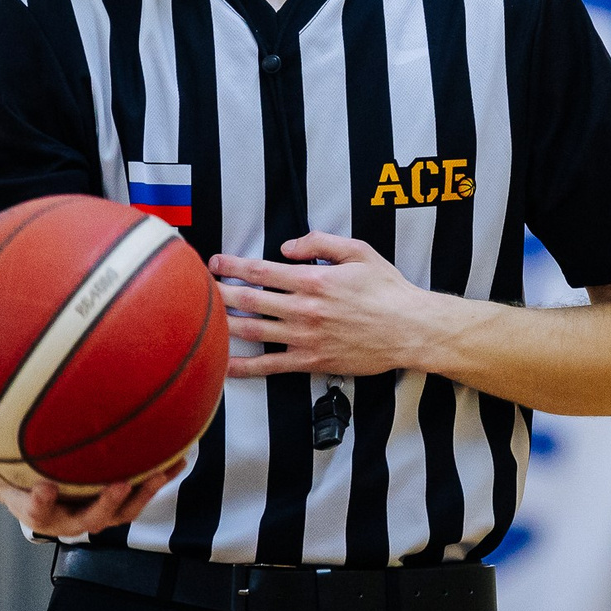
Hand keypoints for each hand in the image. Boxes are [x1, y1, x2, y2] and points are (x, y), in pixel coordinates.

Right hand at [0, 457, 185, 537]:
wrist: (41, 495)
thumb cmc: (10, 474)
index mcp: (33, 507)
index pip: (33, 512)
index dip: (40, 503)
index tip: (46, 488)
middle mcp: (68, 516)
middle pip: (87, 520)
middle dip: (103, 505)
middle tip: (117, 484)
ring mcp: (96, 513)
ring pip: (123, 512)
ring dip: (143, 493)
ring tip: (161, 472)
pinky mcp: (120, 503)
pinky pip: (143, 493)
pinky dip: (161, 475)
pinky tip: (182, 453)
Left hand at [211, 232, 462, 378]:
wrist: (411, 329)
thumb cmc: (388, 290)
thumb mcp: (359, 252)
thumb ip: (321, 243)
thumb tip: (288, 245)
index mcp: (314, 280)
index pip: (261, 270)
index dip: (233, 265)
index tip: (215, 262)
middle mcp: (304, 309)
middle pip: (248, 299)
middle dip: (219, 291)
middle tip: (200, 286)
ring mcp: (305, 337)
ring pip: (252, 330)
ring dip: (223, 323)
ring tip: (200, 318)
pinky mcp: (311, 361)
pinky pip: (269, 366)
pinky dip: (243, 367)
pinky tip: (222, 364)